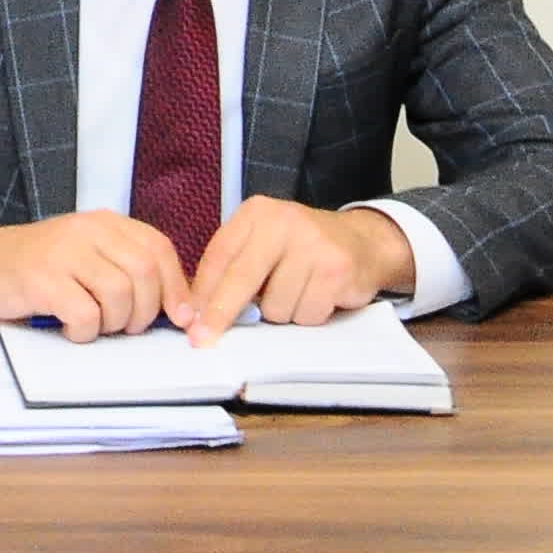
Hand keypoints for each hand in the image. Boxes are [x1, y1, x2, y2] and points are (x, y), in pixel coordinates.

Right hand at [0, 212, 188, 340]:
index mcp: (104, 222)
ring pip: (119, 296)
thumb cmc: (39, 265)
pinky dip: (85, 331)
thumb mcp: (87, 254)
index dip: (176, 288)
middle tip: (125, 327)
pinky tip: (70, 328)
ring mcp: (64, 253)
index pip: (159, 249)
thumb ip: (126, 268)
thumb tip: (178, 306)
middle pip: (144, 274)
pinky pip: (85, 314)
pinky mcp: (42, 279)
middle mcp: (87, 230)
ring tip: (94, 325)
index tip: (180, 318)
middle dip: (145, 313)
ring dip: (114, 324)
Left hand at [179, 197, 412, 343]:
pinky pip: (305, 314)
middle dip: (221, 314)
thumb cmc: (301, 249)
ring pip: (275, 306)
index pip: (220, 256)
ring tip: (296, 292)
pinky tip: (317, 296)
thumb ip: (233, 269)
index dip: (202, 294)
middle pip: (241, 279)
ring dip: (282, 313)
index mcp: (257, 213)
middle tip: (204, 339)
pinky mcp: (336, 270)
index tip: (190, 322)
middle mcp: (283, 222)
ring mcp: (313, 245)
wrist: (362, 242)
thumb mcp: (263, 244)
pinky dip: (308, 315)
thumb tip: (200, 312)